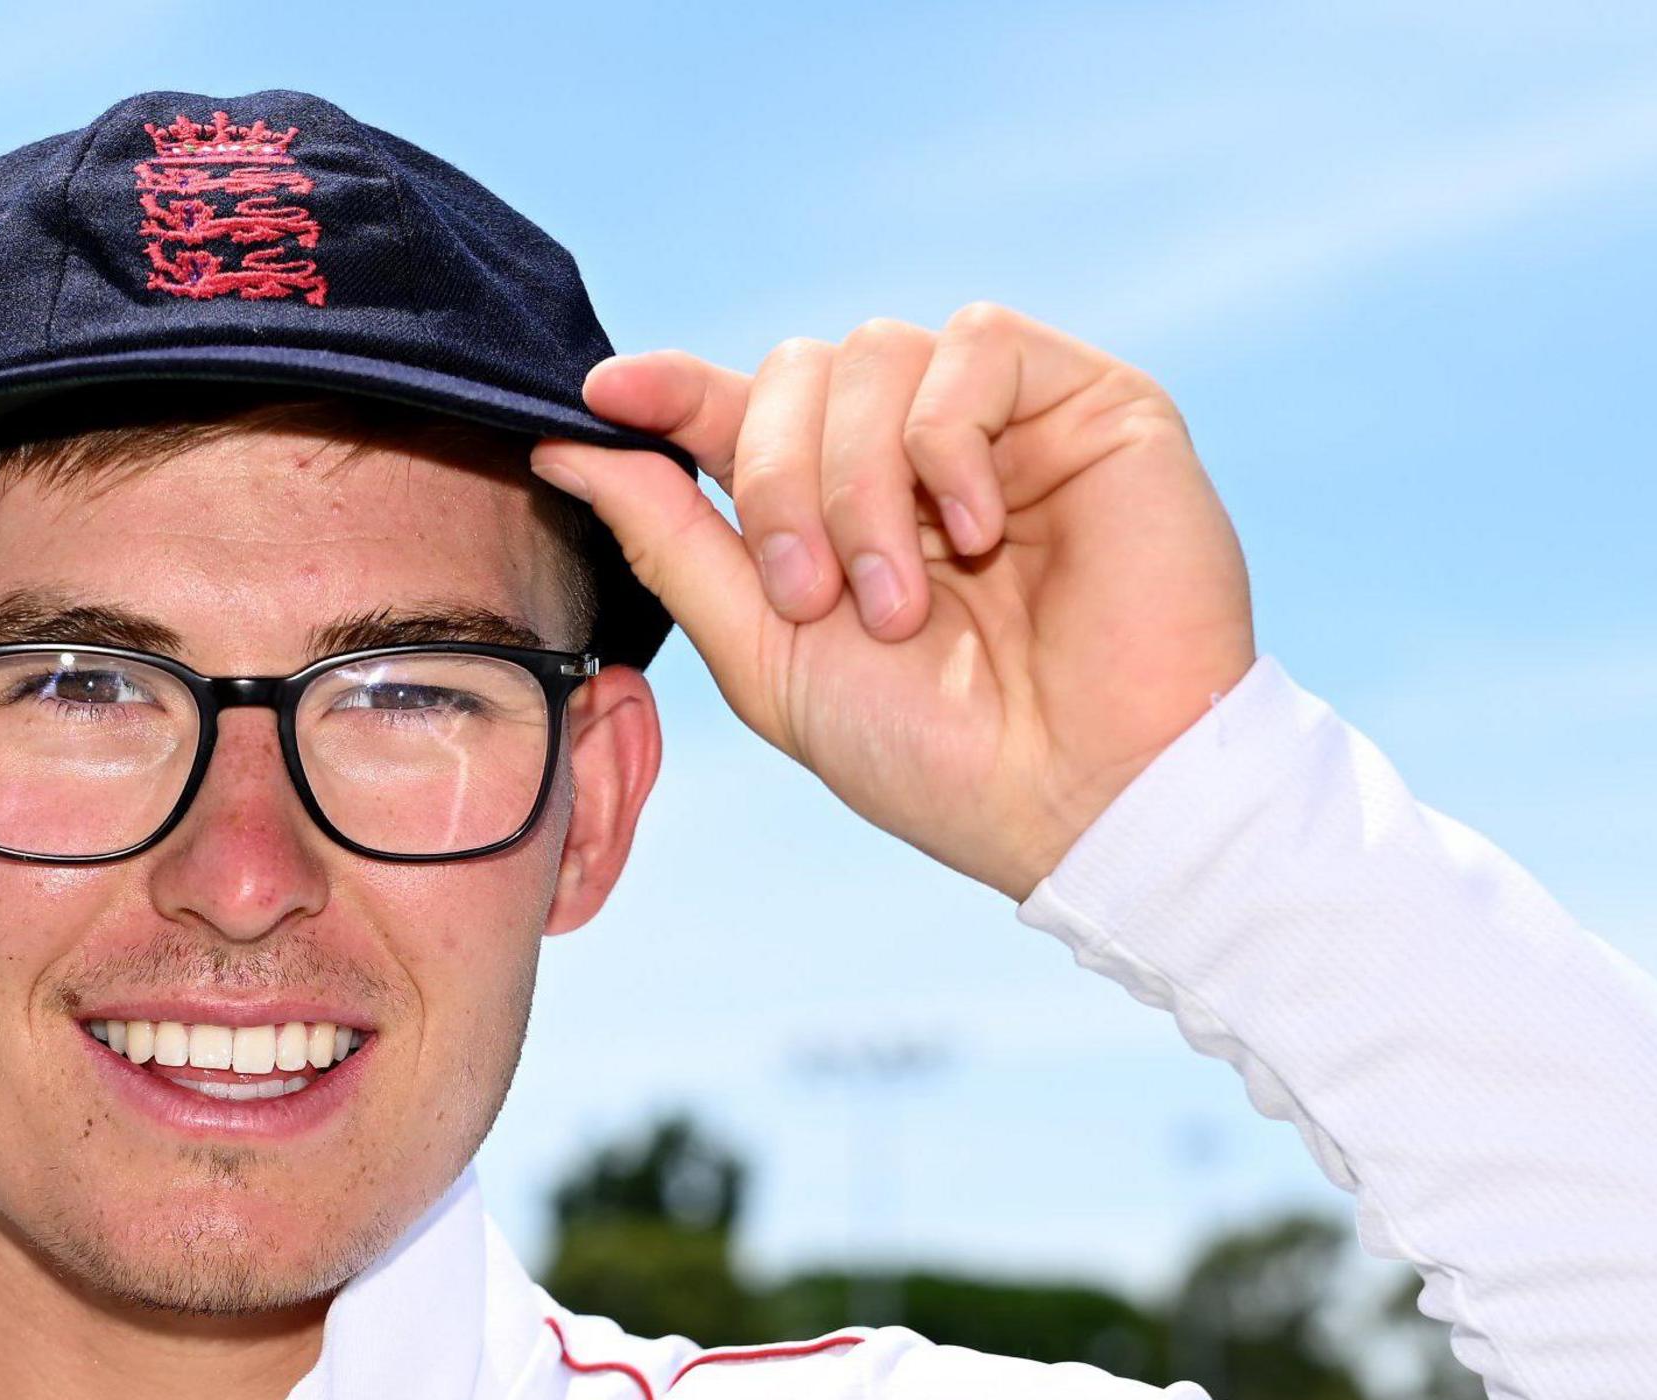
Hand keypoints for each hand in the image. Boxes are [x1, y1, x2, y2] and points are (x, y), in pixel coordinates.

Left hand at [533, 308, 1254, 900]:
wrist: (1083, 797)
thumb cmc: (938, 754)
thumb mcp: (769, 654)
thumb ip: (674, 539)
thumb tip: (566, 441)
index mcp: (840, 508)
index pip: (738, 409)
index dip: (667, 388)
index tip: (602, 395)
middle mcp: (917, 452)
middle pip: (794, 370)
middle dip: (778, 482)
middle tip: (815, 598)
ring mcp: (1004, 422)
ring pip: (874, 353)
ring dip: (862, 482)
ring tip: (903, 599)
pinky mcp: (1090, 401)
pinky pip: (976, 344)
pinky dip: (948, 437)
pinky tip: (978, 529)